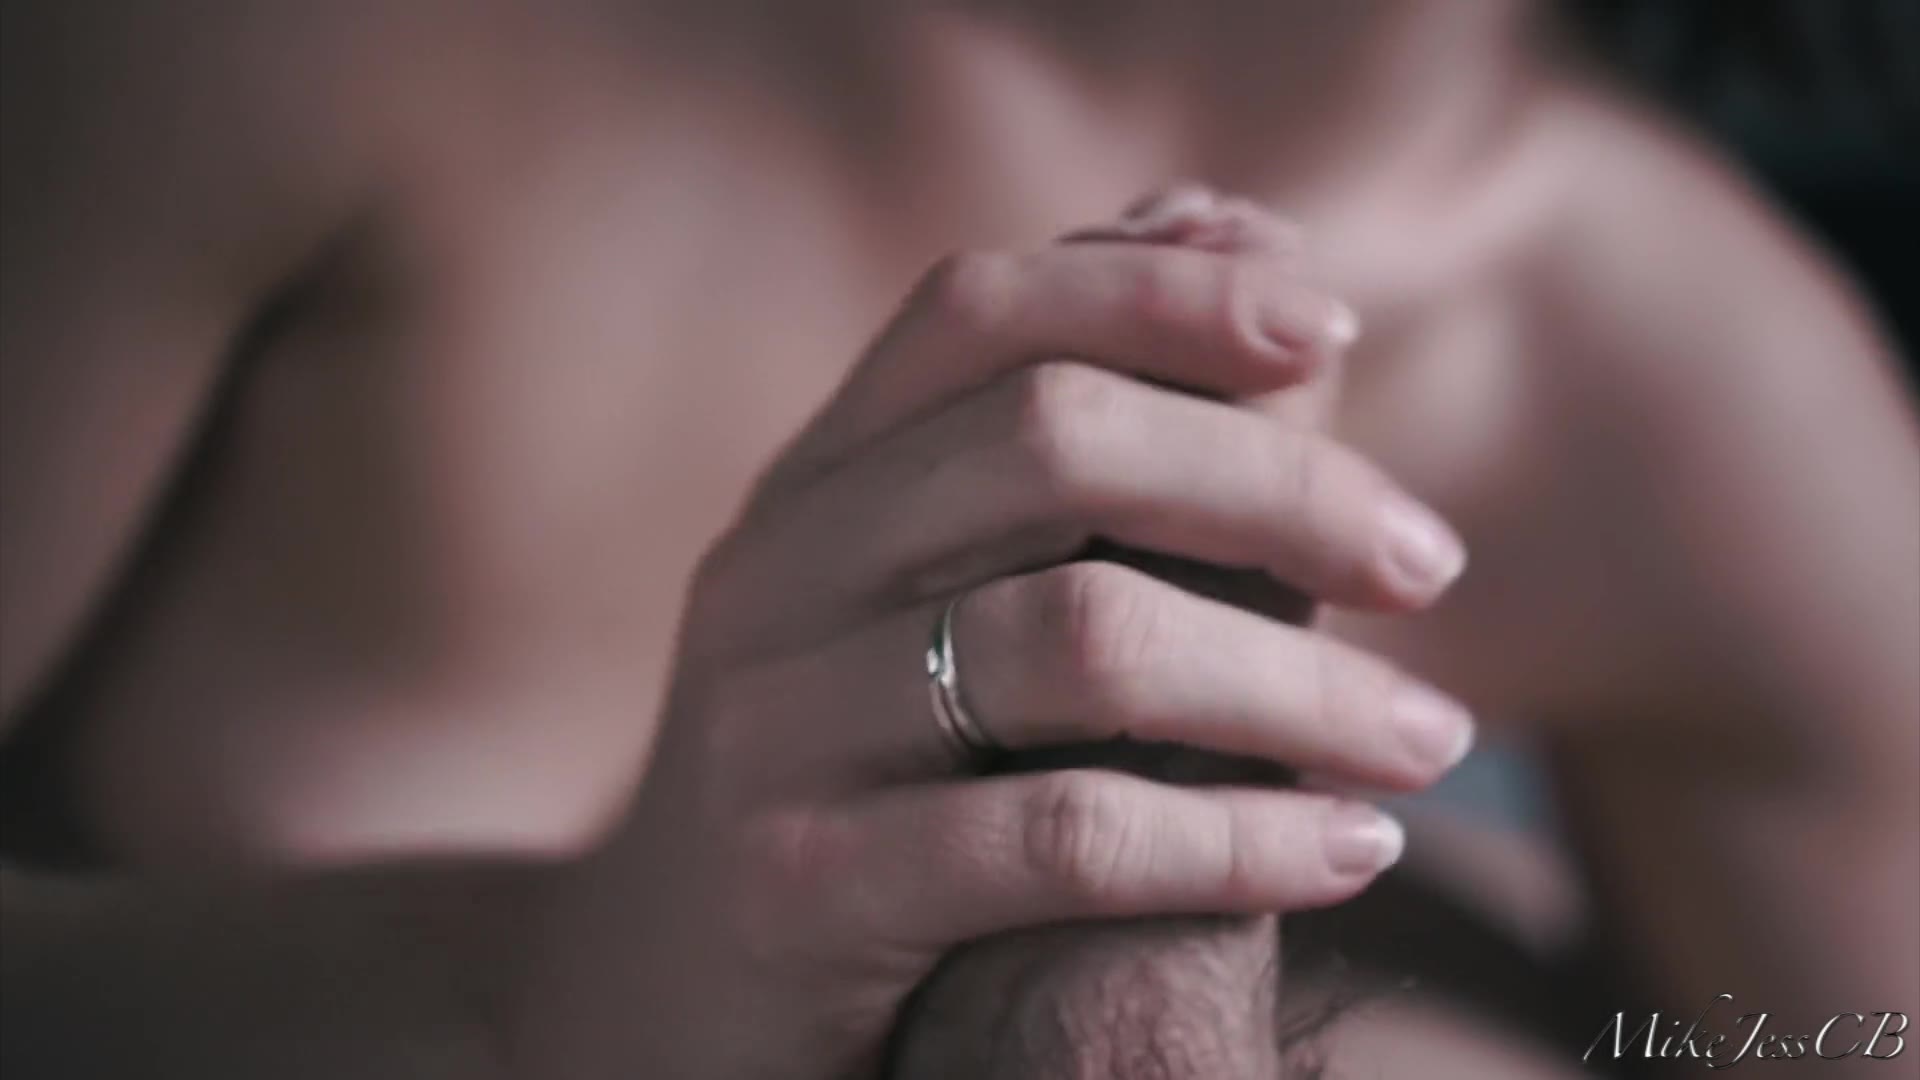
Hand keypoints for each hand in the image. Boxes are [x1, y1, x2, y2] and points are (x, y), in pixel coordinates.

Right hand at [512, 191, 1474, 1078]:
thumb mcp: (921, 598)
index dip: (1160, 294)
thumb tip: (1226, 219)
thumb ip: (1062, 430)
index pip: (982, 314)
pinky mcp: (803, 887)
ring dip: (1297, 685)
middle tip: (1429, 563)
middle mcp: (775, 575)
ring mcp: (773, 727)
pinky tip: (1351, 851)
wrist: (667, 995)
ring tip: (1432, 741)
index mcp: (814, 485)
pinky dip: (1238, 837)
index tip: (1333, 332)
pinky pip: (1063, 835)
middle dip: (1275, 486)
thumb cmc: (856, 776)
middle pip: (1051, 444)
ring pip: (1080, 638)